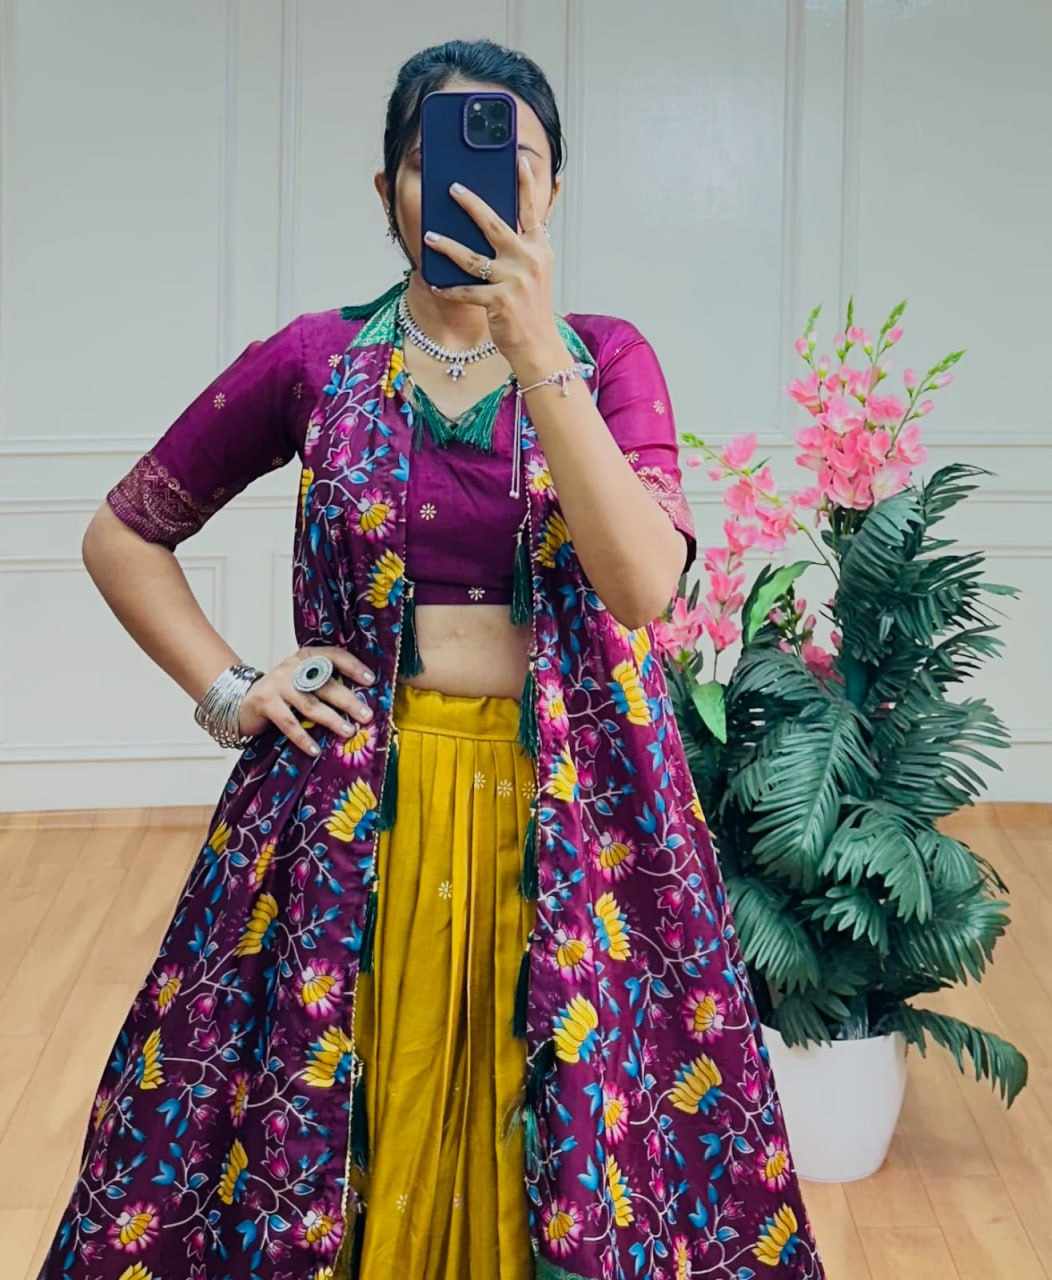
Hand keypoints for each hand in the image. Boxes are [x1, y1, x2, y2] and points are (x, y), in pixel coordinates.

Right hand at [237, 645, 376, 754]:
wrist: (242, 699)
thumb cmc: (284, 693)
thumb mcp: (303, 682)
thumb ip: (325, 685)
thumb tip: (360, 704)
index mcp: (306, 657)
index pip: (333, 655)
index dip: (353, 666)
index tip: (370, 681)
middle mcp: (293, 667)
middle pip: (325, 684)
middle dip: (348, 701)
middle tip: (367, 715)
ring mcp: (278, 684)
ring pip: (310, 704)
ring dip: (331, 719)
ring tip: (349, 731)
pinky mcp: (265, 702)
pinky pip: (288, 723)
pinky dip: (303, 738)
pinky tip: (315, 750)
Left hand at [423, 154, 560, 360]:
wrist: (538, 345)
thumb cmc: (531, 307)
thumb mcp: (535, 271)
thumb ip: (523, 245)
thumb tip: (502, 221)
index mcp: (539, 248)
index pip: (531, 210)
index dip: (525, 184)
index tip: (519, 159)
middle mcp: (528, 260)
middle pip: (494, 224)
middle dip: (471, 204)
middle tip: (452, 188)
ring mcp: (514, 281)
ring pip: (472, 258)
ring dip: (447, 246)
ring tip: (429, 237)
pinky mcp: (499, 302)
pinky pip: (466, 291)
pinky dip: (448, 288)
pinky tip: (434, 283)